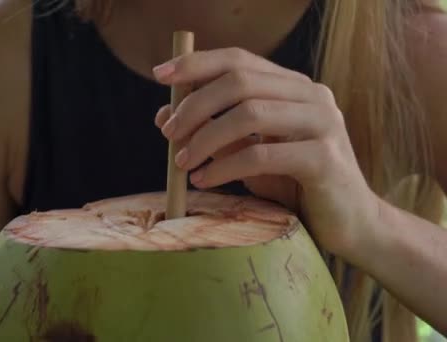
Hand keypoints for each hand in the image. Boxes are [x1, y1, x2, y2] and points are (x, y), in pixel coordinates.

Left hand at [153, 47, 380, 256]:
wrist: (348, 224)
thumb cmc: (294, 185)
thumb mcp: (248, 152)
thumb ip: (214, 130)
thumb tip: (164, 116)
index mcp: (293, 87)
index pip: (240, 59)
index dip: (197, 63)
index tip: (160, 75)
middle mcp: (312, 95)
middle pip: (241, 81)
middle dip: (195, 104)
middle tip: (169, 133)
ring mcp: (323, 123)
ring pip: (250, 113)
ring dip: (206, 137)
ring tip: (182, 163)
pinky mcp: (324, 158)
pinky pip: (261, 155)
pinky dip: (224, 166)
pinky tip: (204, 181)